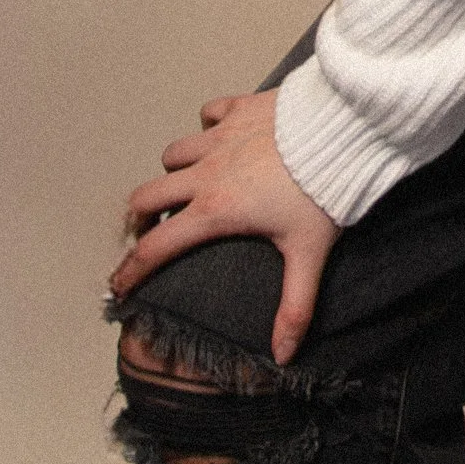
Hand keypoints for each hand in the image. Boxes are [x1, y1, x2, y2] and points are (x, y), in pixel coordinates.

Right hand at [109, 89, 339, 365]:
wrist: (345, 128)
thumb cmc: (325, 190)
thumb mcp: (309, 254)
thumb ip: (295, 307)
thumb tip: (284, 355)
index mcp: (216, 211)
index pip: (157, 246)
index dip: (132, 271)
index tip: (119, 286)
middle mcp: (207, 173)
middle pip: (147, 195)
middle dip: (140, 217)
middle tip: (149, 231)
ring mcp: (220, 138)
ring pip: (173, 153)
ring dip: (174, 172)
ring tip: (186, 187)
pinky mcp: (239, 109)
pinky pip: (208, 114)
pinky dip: (207, 126)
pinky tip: (222, 137)